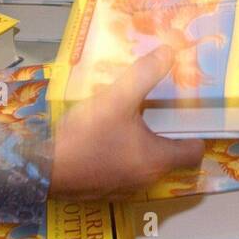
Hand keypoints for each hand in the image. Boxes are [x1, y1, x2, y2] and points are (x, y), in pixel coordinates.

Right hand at [50, 46, 204, 197]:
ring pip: (145, 159)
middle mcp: (146, 177)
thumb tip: (170, 51)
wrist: (41, 168)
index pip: (194, 151)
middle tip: (162, 103)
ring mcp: (124, 185)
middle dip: (168, 129)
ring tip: (134, 111)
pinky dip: (123, 149)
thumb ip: (145, 75)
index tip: (191, 110)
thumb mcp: (117, 99)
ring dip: (143, 138)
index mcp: (157, 159)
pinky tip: (108, 129)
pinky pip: (124, 166)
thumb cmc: (86, 137)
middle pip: (170, 153)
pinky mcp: (104, 186)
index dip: (197, 131)